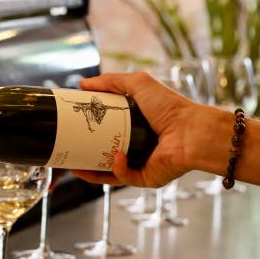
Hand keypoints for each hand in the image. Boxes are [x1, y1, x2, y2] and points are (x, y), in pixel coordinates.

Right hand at [73, 71, 197, 187]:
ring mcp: (140, 163)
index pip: (106, 127)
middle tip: (66, 147)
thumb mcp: (139, 84)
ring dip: (89, 170)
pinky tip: (115, 157)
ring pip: (108, 170)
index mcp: (135, 124)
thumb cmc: (171, 108)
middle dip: (83, 151)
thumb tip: (84, 83)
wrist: (193, 132)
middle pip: (102, 150)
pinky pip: (123, 177)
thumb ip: (112, 81)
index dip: (89, 126)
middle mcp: (137, 145)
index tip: (71, 122)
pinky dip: (115, 169)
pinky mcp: (145, 178)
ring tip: (72, 165)